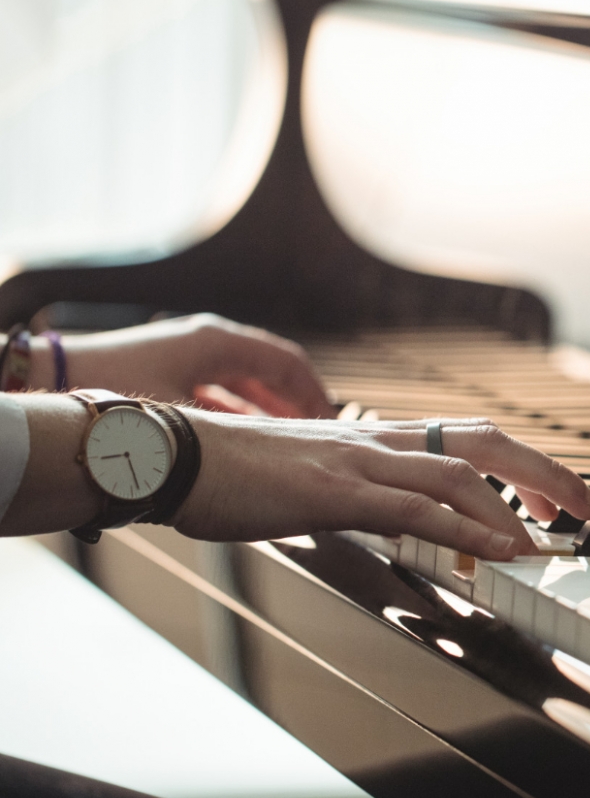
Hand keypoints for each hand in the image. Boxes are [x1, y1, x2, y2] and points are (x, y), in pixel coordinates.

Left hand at [30, 314, 331, 417]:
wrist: (51, 378)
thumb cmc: (115, 393)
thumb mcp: (184, 416)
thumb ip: (232, 433)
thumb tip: (273, 456)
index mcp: (218, 342)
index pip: (287, 362)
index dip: (314, 393)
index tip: (331, 421)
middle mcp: (207, 341)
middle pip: (269, 370)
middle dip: (295, 403)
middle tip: (317, 433)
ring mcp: (187, 354)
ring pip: (244, 381)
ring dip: (268, 408)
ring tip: (289, 437)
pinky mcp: (169, 370)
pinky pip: (220, 388)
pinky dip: (240, 410)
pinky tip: (246, 436)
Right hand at [177, 413, 589, 557]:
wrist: (174, 454)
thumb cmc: (236, 471)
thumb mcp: (312, 477)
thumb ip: (360, 492)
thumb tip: (396, 516)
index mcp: (376, 437)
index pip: (468, 438)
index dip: (520, 463)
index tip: (552, 498)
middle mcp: (378, 440)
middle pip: (484, 441)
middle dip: (544, 472)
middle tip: (586, 508)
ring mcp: (358, 461)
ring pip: (459, 471)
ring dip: (515, 505)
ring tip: (553, 538)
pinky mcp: (333, 491)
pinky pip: (412, 507)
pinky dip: (463, 527)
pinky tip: (495, 549)